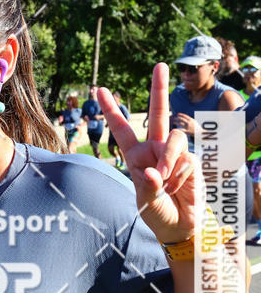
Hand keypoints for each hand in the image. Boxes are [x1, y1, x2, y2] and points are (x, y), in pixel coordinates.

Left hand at [98, 63, 200, 244]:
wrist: (179, 226)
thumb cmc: (156, 212)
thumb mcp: (144, 202)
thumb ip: (149, 186)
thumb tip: (156, 172)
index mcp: (136, 155)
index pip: (122, 129)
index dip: (112, 110)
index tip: (100, 90)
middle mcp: (154, 149)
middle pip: (157, 114)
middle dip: (159, 89)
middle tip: (160, 65)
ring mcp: (174, 154)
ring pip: (174, 139)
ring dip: (168, 159)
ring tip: (165, 179)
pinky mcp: (191, 162)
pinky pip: (185, 160)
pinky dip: (178, 176)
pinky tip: (176, 188)